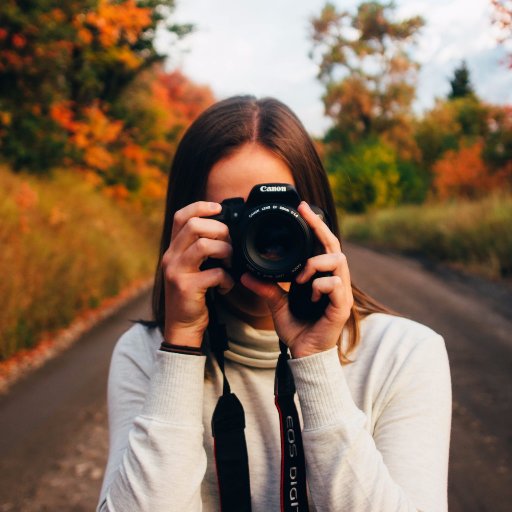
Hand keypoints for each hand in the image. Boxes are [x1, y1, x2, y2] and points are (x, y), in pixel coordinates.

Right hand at [162, 201, 233, 347]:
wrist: (182, 326)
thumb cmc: (192, 295)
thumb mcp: (191, 268)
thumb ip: (200, 249)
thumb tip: (225, 231)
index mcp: (173, 249)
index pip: (181, 216)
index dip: (200, 207)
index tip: (219, 208)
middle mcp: (171, 257)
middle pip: (194, 226)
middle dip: (220, 230)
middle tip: (229, 245)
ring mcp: (177, 272)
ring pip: (205, 245)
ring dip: (225, 251)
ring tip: (230, 263)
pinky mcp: (187, 288)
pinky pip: (215, 273)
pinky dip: (227, 279)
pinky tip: (226, 286)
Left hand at [241, 201, 352, 357]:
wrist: (304, 355)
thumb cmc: (296, 329)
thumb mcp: (277, 304)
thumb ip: (266, 287)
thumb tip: (246, 274)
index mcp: (320, 277)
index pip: (322, 245)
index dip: (315, 225)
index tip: (302, 207)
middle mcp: (334, 281)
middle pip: (334, 246)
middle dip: (320, 228)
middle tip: (304, 213)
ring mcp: (341, 293)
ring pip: (337, 261)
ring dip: (315, 265)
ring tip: (300, 279)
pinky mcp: (342, 306)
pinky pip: (335, 285)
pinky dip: (318, 286)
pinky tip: (308, 297)